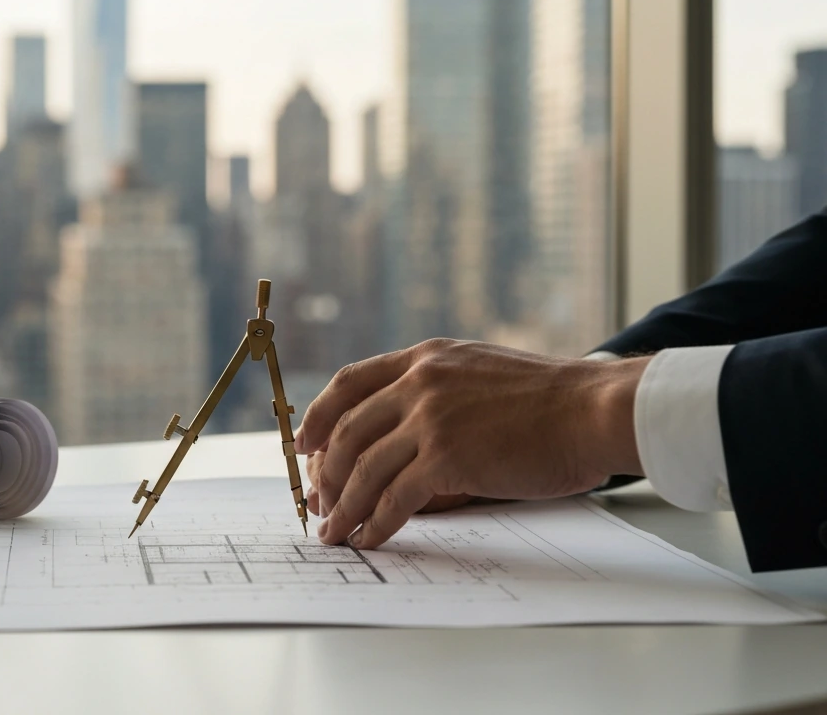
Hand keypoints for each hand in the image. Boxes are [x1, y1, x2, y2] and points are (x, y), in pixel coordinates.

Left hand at [294, 339, 648, 548]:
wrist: (593, 409)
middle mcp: (420, 382)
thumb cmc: (549, 400)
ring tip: (334, 532)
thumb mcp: (478, 370)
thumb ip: (437, 388)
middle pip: (348, 430)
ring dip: (343, 506)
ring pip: (364, 467)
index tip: (304, 444)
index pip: (350, 381)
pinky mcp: (448, 457)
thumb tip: (400, 428)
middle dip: (326, 472)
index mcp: (425, 358)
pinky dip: (377, 522)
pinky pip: (395, 496)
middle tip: (319, 503)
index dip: (320, 415)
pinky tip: (371, 537)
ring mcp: (431, 419)